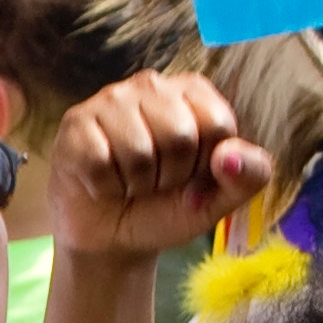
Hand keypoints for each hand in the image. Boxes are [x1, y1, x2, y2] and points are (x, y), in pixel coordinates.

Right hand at [44, 73, 270, 261]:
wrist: (113, 237)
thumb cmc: (168, 207)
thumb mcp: (219, 200)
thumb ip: (247, 176)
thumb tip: (230, 156)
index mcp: (194, 92)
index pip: (219, 124)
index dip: (208, 165)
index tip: (194, 176)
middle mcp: (152, 85)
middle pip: (180, 135)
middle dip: (172, 175)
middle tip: (157, 182)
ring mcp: (110, 100)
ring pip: (138, 150)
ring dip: (137, 184)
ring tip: (131, 182)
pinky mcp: (75, 124)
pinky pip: (98, 162)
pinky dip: (105, 187)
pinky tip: (103, 182)